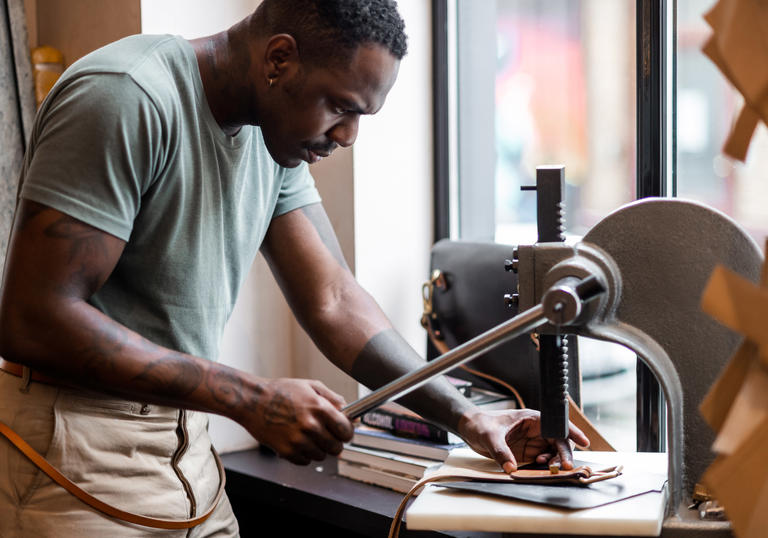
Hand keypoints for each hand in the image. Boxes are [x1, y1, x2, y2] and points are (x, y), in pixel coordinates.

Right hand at [239, 378, 353, 464]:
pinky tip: (297, 442)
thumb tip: (349, 411)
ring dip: (318, 449)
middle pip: (336, 447)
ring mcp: (298, 440)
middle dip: (334, 443)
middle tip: (326, 436)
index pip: (346, 430)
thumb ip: (333, 398)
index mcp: (320, 408)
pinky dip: (304, 455)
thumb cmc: (281, 391)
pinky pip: (305, 461)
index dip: (347, 433)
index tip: (344, 433)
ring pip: (321, 456)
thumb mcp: (310, 386)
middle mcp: (311, 425)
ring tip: (308, 437)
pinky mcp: (286, 451)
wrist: (253, 401)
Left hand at [457, 408, 589, 472]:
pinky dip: (544, 467)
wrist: (468, 429)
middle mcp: (536, 430)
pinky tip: (537, 469)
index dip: (572, 432)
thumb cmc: (480, 424)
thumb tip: (512, 468)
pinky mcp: (527, 452)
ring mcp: (532, 441)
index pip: (557, 424)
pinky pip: (542, 461)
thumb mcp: (490, 437)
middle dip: (563, 453)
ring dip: (553, 461)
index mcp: (532, 418)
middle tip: (563, 467)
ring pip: (553, 453)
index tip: (584, 442)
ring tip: (545, 467)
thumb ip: (501, 452)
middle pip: (559, 441)